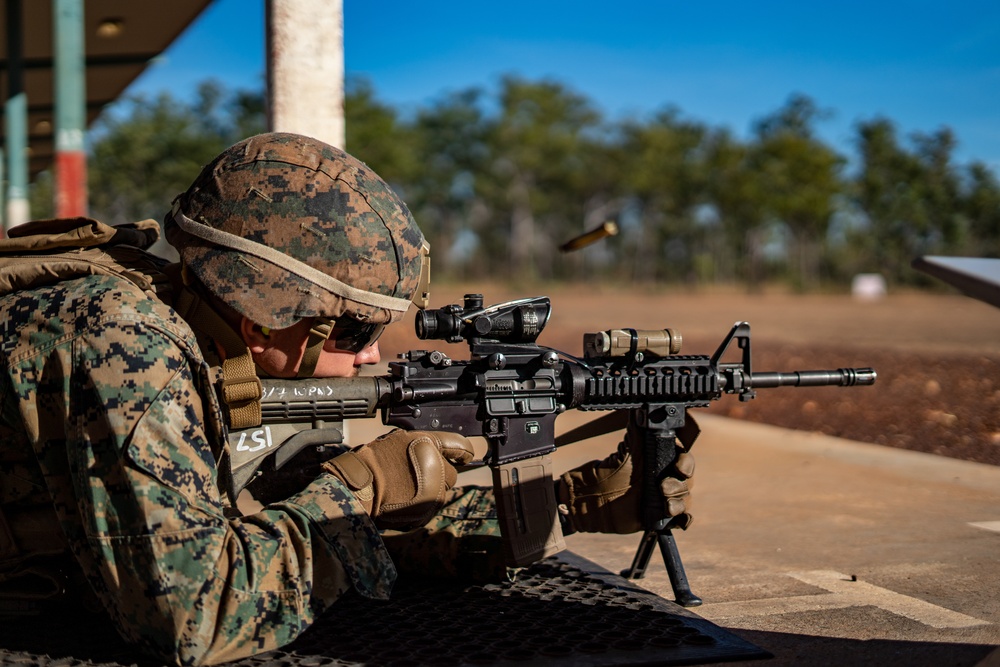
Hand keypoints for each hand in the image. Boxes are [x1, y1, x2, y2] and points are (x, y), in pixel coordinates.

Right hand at [323, 429, 474, 529]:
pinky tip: (404, 499)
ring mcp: (433, 490)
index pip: (459, 444)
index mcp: (428, 444)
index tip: (465, 455)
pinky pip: (431, 507)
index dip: (463, 451)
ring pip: (442, 492)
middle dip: (439, 475)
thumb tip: (439, 450)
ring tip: (405, 487)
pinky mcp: (427, 509)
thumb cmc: (373, 462)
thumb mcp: (398, 441)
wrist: (357, 487)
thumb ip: (423, 445)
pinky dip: (422, 505)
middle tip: (416, 474)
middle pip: (451, 473)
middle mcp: (436, 466)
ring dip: (430, 491)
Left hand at [556, 414, 696, 533]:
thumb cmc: (605, 476)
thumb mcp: (623, 455)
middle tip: (663, 487)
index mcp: (660, 461)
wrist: (590, 504)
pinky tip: (678, 521)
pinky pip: (680, 519)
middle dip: (679, 484)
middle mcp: (665, 477)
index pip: (683, 458)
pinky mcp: (661, 517)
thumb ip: (635, 434)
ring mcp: (664, 498)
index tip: (678, 466)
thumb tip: (639, 409)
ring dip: (679, 502)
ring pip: (685, 499)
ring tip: (665, 504)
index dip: (685, 462)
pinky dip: (683, 520)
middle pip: (687, 480)